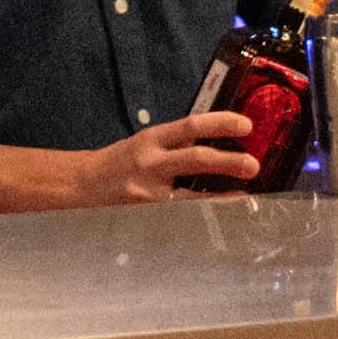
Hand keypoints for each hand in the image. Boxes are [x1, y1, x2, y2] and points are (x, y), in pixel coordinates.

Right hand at [77, 114, 262, 200]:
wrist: (83, 186)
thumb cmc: (119, 162)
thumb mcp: (145, 143)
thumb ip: (177, 143)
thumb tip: (217, 141)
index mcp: (151, 138)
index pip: (191, 125)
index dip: (221, 123)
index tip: (246, 126)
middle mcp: (150, 162)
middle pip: (196, 158)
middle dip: (229, 161)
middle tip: (254, 165)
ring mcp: (149, 192)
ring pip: (193, 194)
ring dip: (223, 195)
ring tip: (246, 194)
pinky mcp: (148, 214)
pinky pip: (183, 214)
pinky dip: (206, 212)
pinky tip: (222, 210)